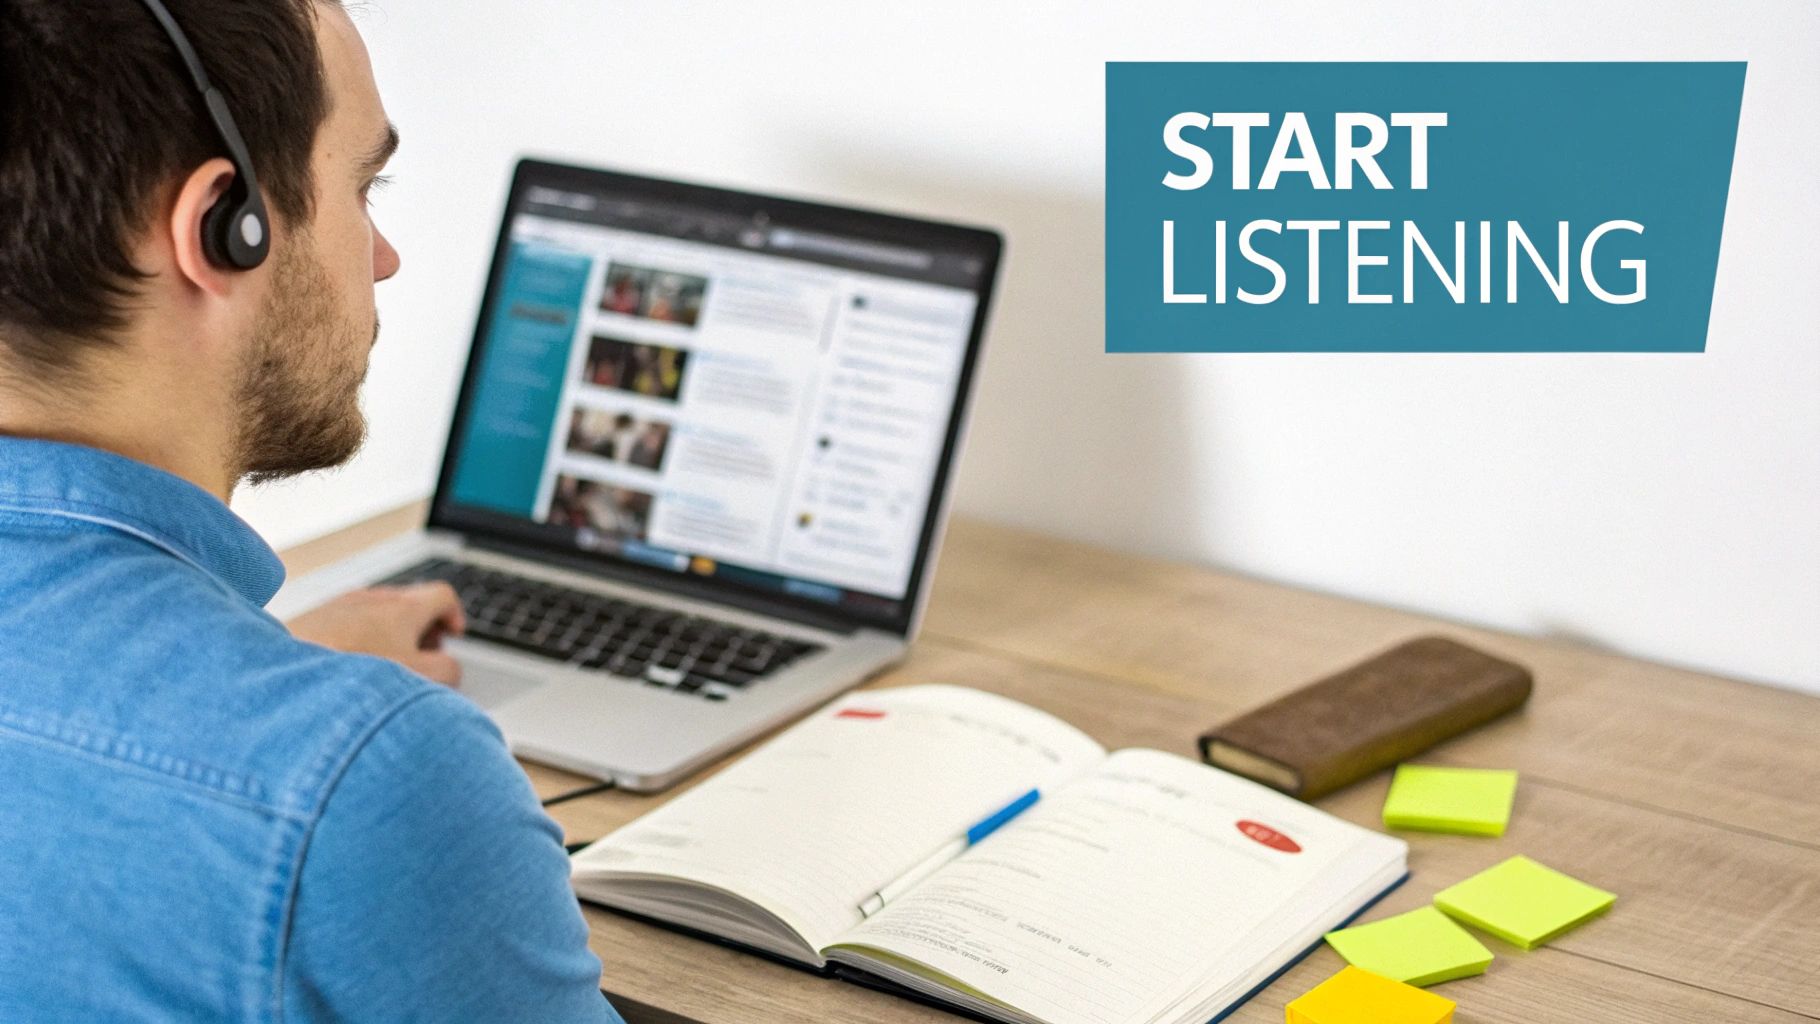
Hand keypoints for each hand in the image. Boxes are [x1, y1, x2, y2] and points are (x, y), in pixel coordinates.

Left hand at [287, 583, 466, 685]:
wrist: (282, 675)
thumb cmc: (349, 674)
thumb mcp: (419, 679)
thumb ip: (448, 672)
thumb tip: (449, 669)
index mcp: (404, 606)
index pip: (443, 594)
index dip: (454, 615)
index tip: (452, 636)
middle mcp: (373, 598)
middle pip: (410, 604)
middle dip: (422, 630)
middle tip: (421, 657)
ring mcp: (340, 605)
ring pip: (377, 614)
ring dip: (389, 637)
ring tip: (383, 667)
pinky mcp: (313, 618)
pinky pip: (346, 623)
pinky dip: (357, 641)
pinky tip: (347, 669)